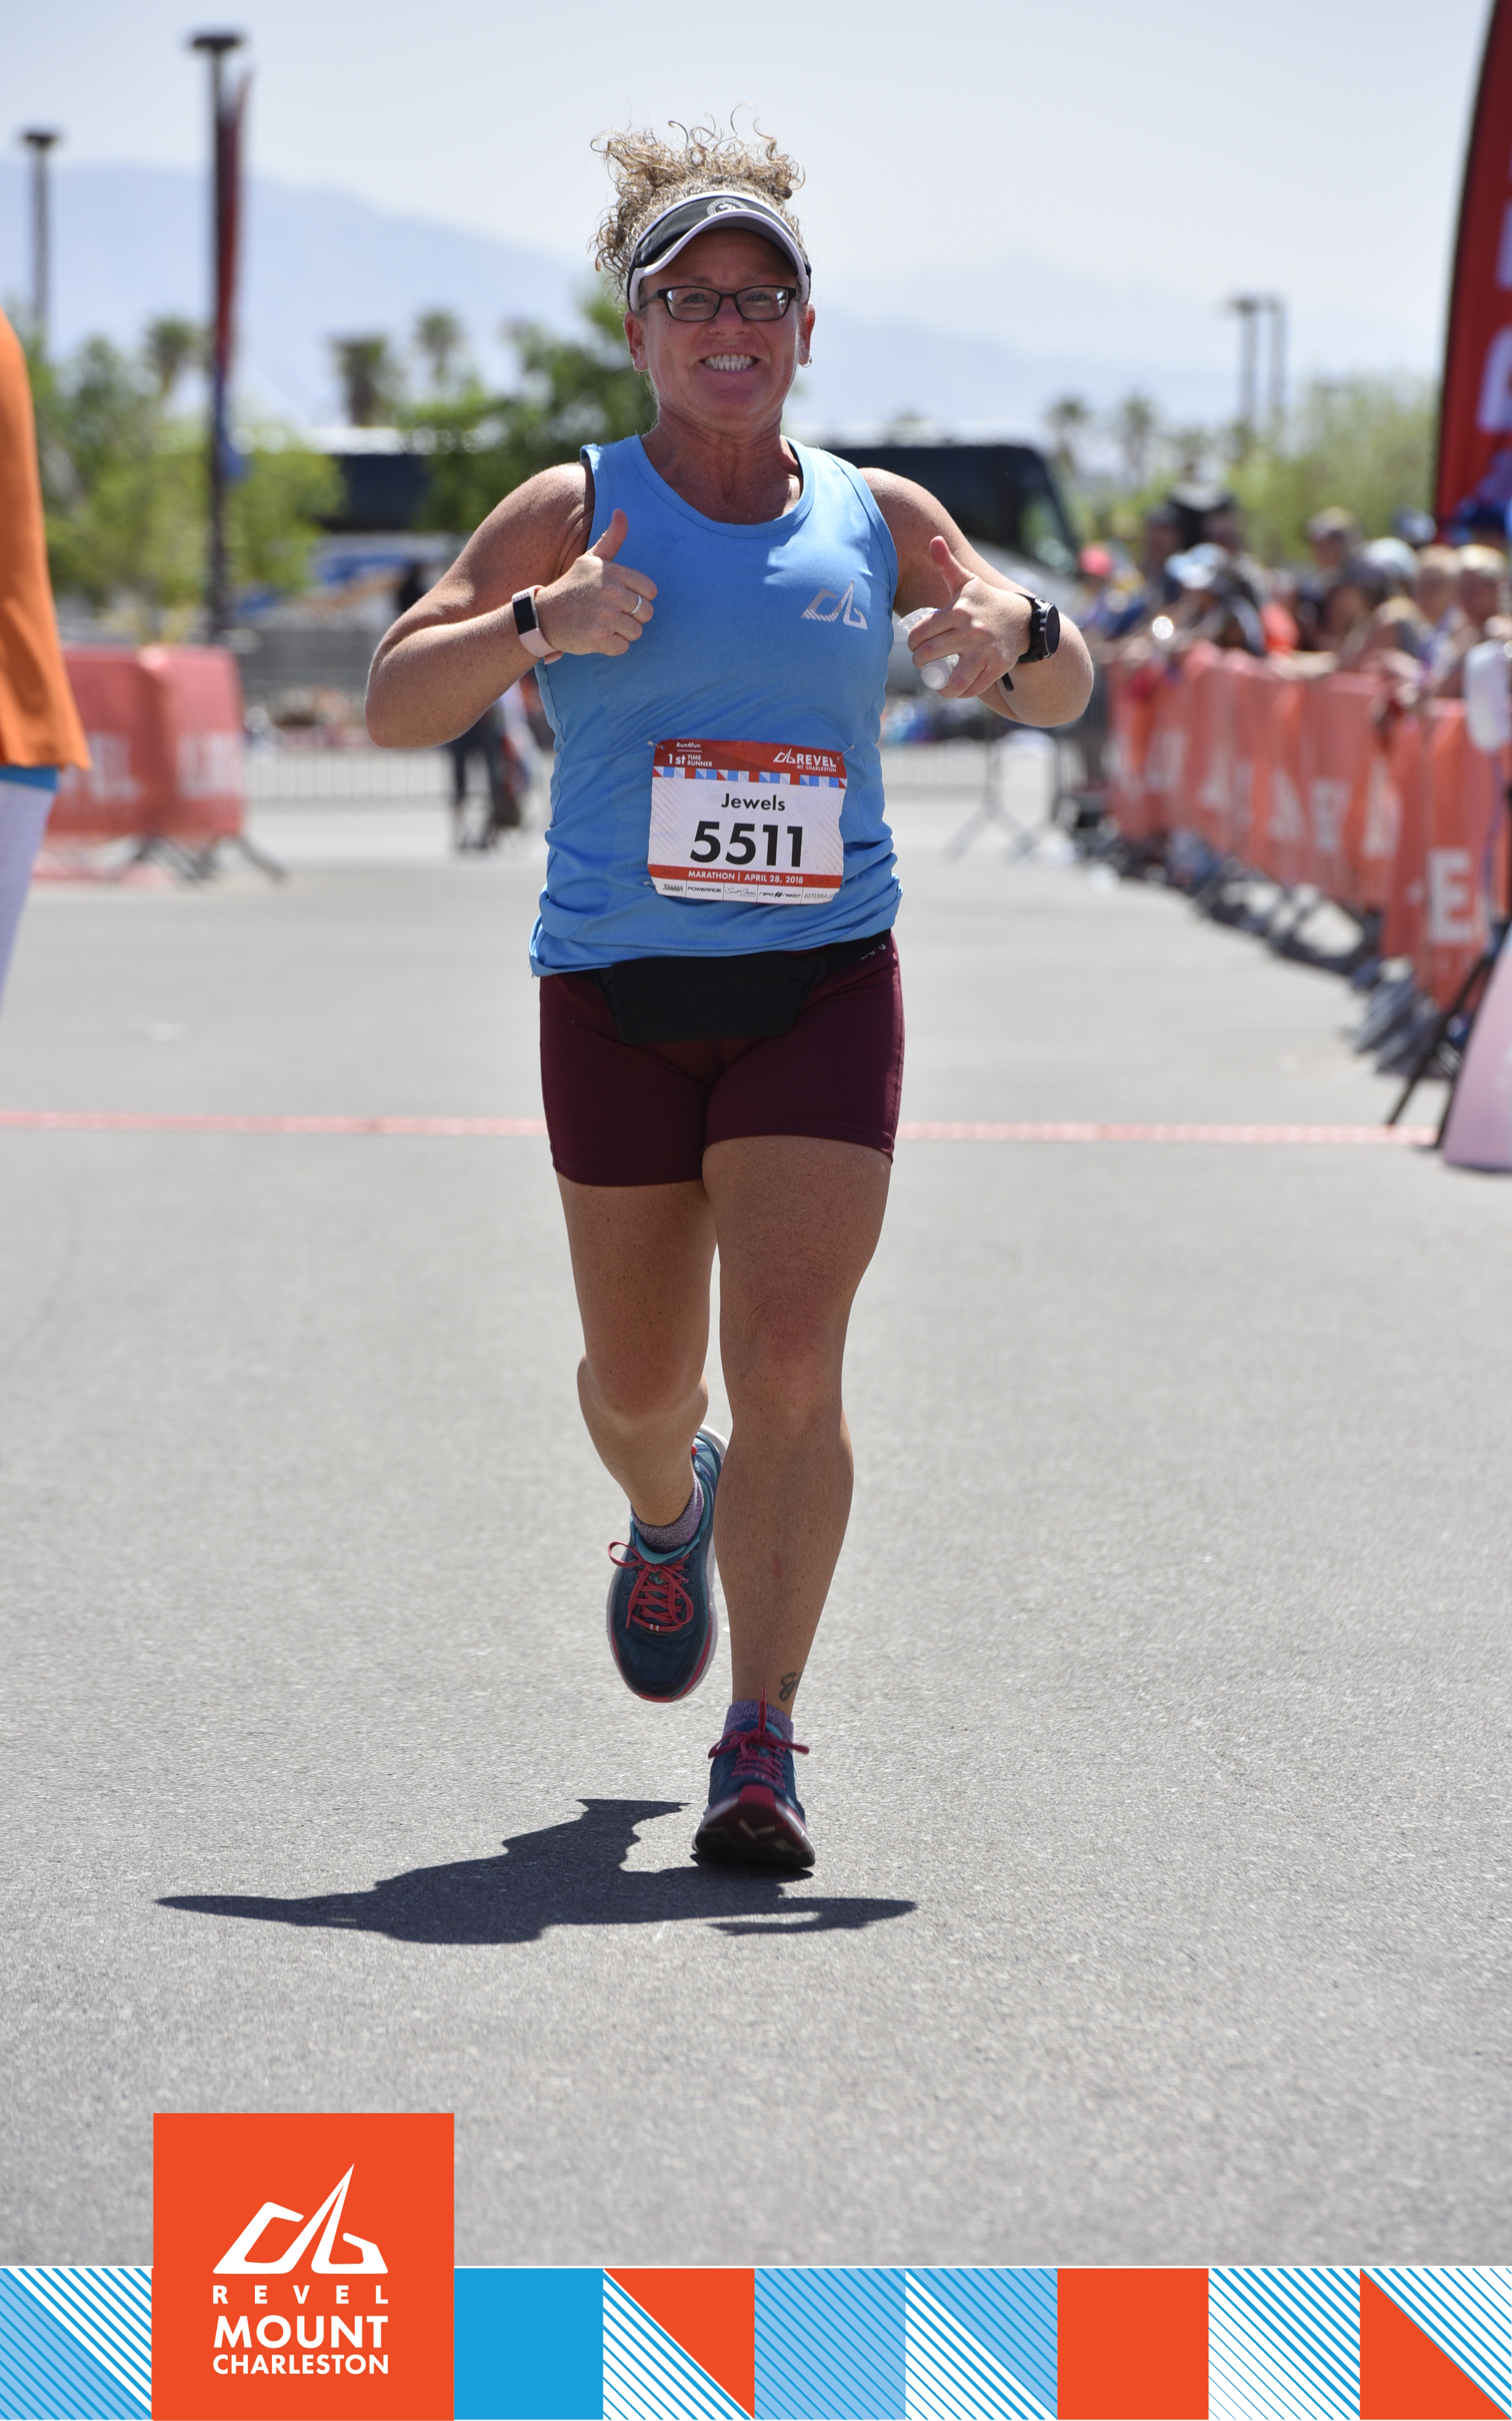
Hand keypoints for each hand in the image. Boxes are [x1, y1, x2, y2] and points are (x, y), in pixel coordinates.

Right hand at [535, 511, 656, 656]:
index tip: (620, 600)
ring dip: (622, 633)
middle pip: (646, 613)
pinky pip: (623, 647)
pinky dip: (612, 647)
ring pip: (636, 632)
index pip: (649, 591)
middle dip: (631, 618)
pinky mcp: (599, 637)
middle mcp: (610, 591)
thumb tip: (621, 512)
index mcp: (613, 572)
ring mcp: (605, 615)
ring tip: (602, 625)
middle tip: (609, 615)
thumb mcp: (590, 560)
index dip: (638, 599)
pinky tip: (596, 637)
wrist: (543, 616)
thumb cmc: (572, 587)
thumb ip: (611, 539)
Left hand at [908, 535, 1031, 697]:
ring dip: (940, 686)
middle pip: (931, 655)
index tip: (916, 645)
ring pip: (953, 680)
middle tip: (922, 662)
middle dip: (921, 662)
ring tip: (937, 682)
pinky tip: (956, 687)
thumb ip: (947, 564)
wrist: (1021, 620)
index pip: (922, 633)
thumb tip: (934, 540)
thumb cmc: (985, 601)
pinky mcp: (997, 667)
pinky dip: (961, 692)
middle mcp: (971, 631)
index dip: (913, 643)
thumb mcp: (967, 582)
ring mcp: (985, 651)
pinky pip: (973, 688)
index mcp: (959, 611)